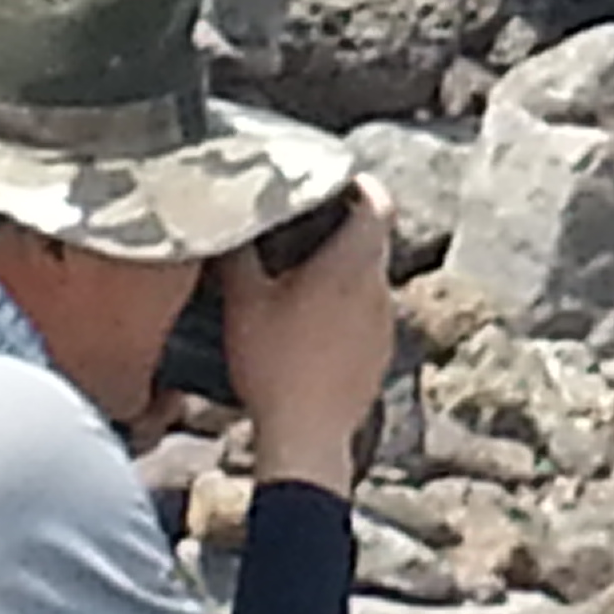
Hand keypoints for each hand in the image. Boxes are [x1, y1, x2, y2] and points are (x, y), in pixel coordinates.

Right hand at [221, 180, 396, 494]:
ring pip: (370, 277)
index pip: (378, 203)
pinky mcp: (381, 351)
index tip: (337, 178)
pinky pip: (369, 313)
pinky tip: (313, 322)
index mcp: (350, 265)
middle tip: (306, 222)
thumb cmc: (273, 365)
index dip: (361, 185)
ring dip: (344, 269)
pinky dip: (347, 306)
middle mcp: (377, 288)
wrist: (307, 435)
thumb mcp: (243, 304)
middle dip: (344, 226)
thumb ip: (238, 256)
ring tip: (302, 274)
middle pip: (373, 239)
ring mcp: (384, 322)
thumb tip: (229, 222)